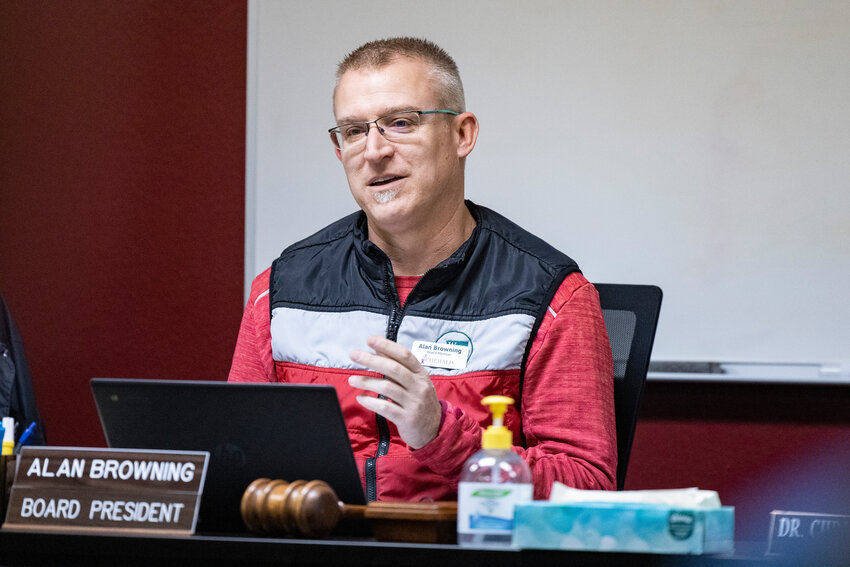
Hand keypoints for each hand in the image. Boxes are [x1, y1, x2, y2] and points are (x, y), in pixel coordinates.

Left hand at [349, 335, 441, 449]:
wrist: (435, 430)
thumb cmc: (421, 402)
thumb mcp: (415, 382)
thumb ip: (398, 367)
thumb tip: (379, 350)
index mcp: (421, 374)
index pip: (404, 355)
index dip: (387, 346)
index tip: (370, 340)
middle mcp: (419, 386)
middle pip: (394, 368)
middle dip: (372, 360)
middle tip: (354, 355)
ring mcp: (414, 403)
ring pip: (387, 387)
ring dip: (367, 381)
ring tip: (352, 380)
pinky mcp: (406, 418)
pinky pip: (385, 407)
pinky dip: (370, 401)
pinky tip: (361, 397)